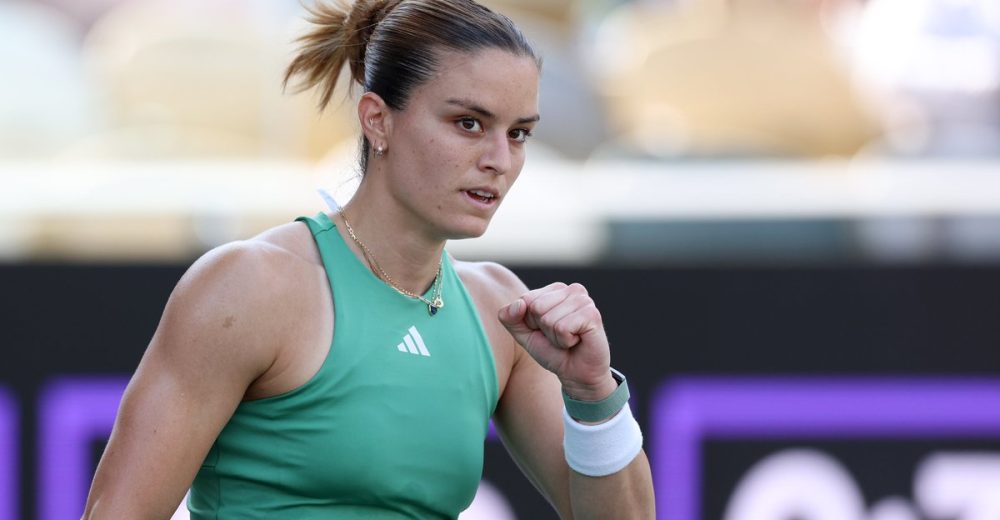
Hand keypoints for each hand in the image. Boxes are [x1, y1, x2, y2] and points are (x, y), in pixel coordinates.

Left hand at [498, 282, 616, 400]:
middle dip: (543, 329)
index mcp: (556, 289)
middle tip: (559, 336)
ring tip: (569, 340)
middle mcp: (572, 290)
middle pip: (536, 307)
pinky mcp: (592, 315)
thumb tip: (519, 303)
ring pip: (548, 319)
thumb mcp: (524, 334)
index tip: (547, 331)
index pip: (526, 300)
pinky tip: (577, 341)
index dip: (531, 322)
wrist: (576, 374)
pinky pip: (562, 328)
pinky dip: (564, 341)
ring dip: (555, 337)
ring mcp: (584, 300)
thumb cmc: (552, 351)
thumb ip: (510, 317)